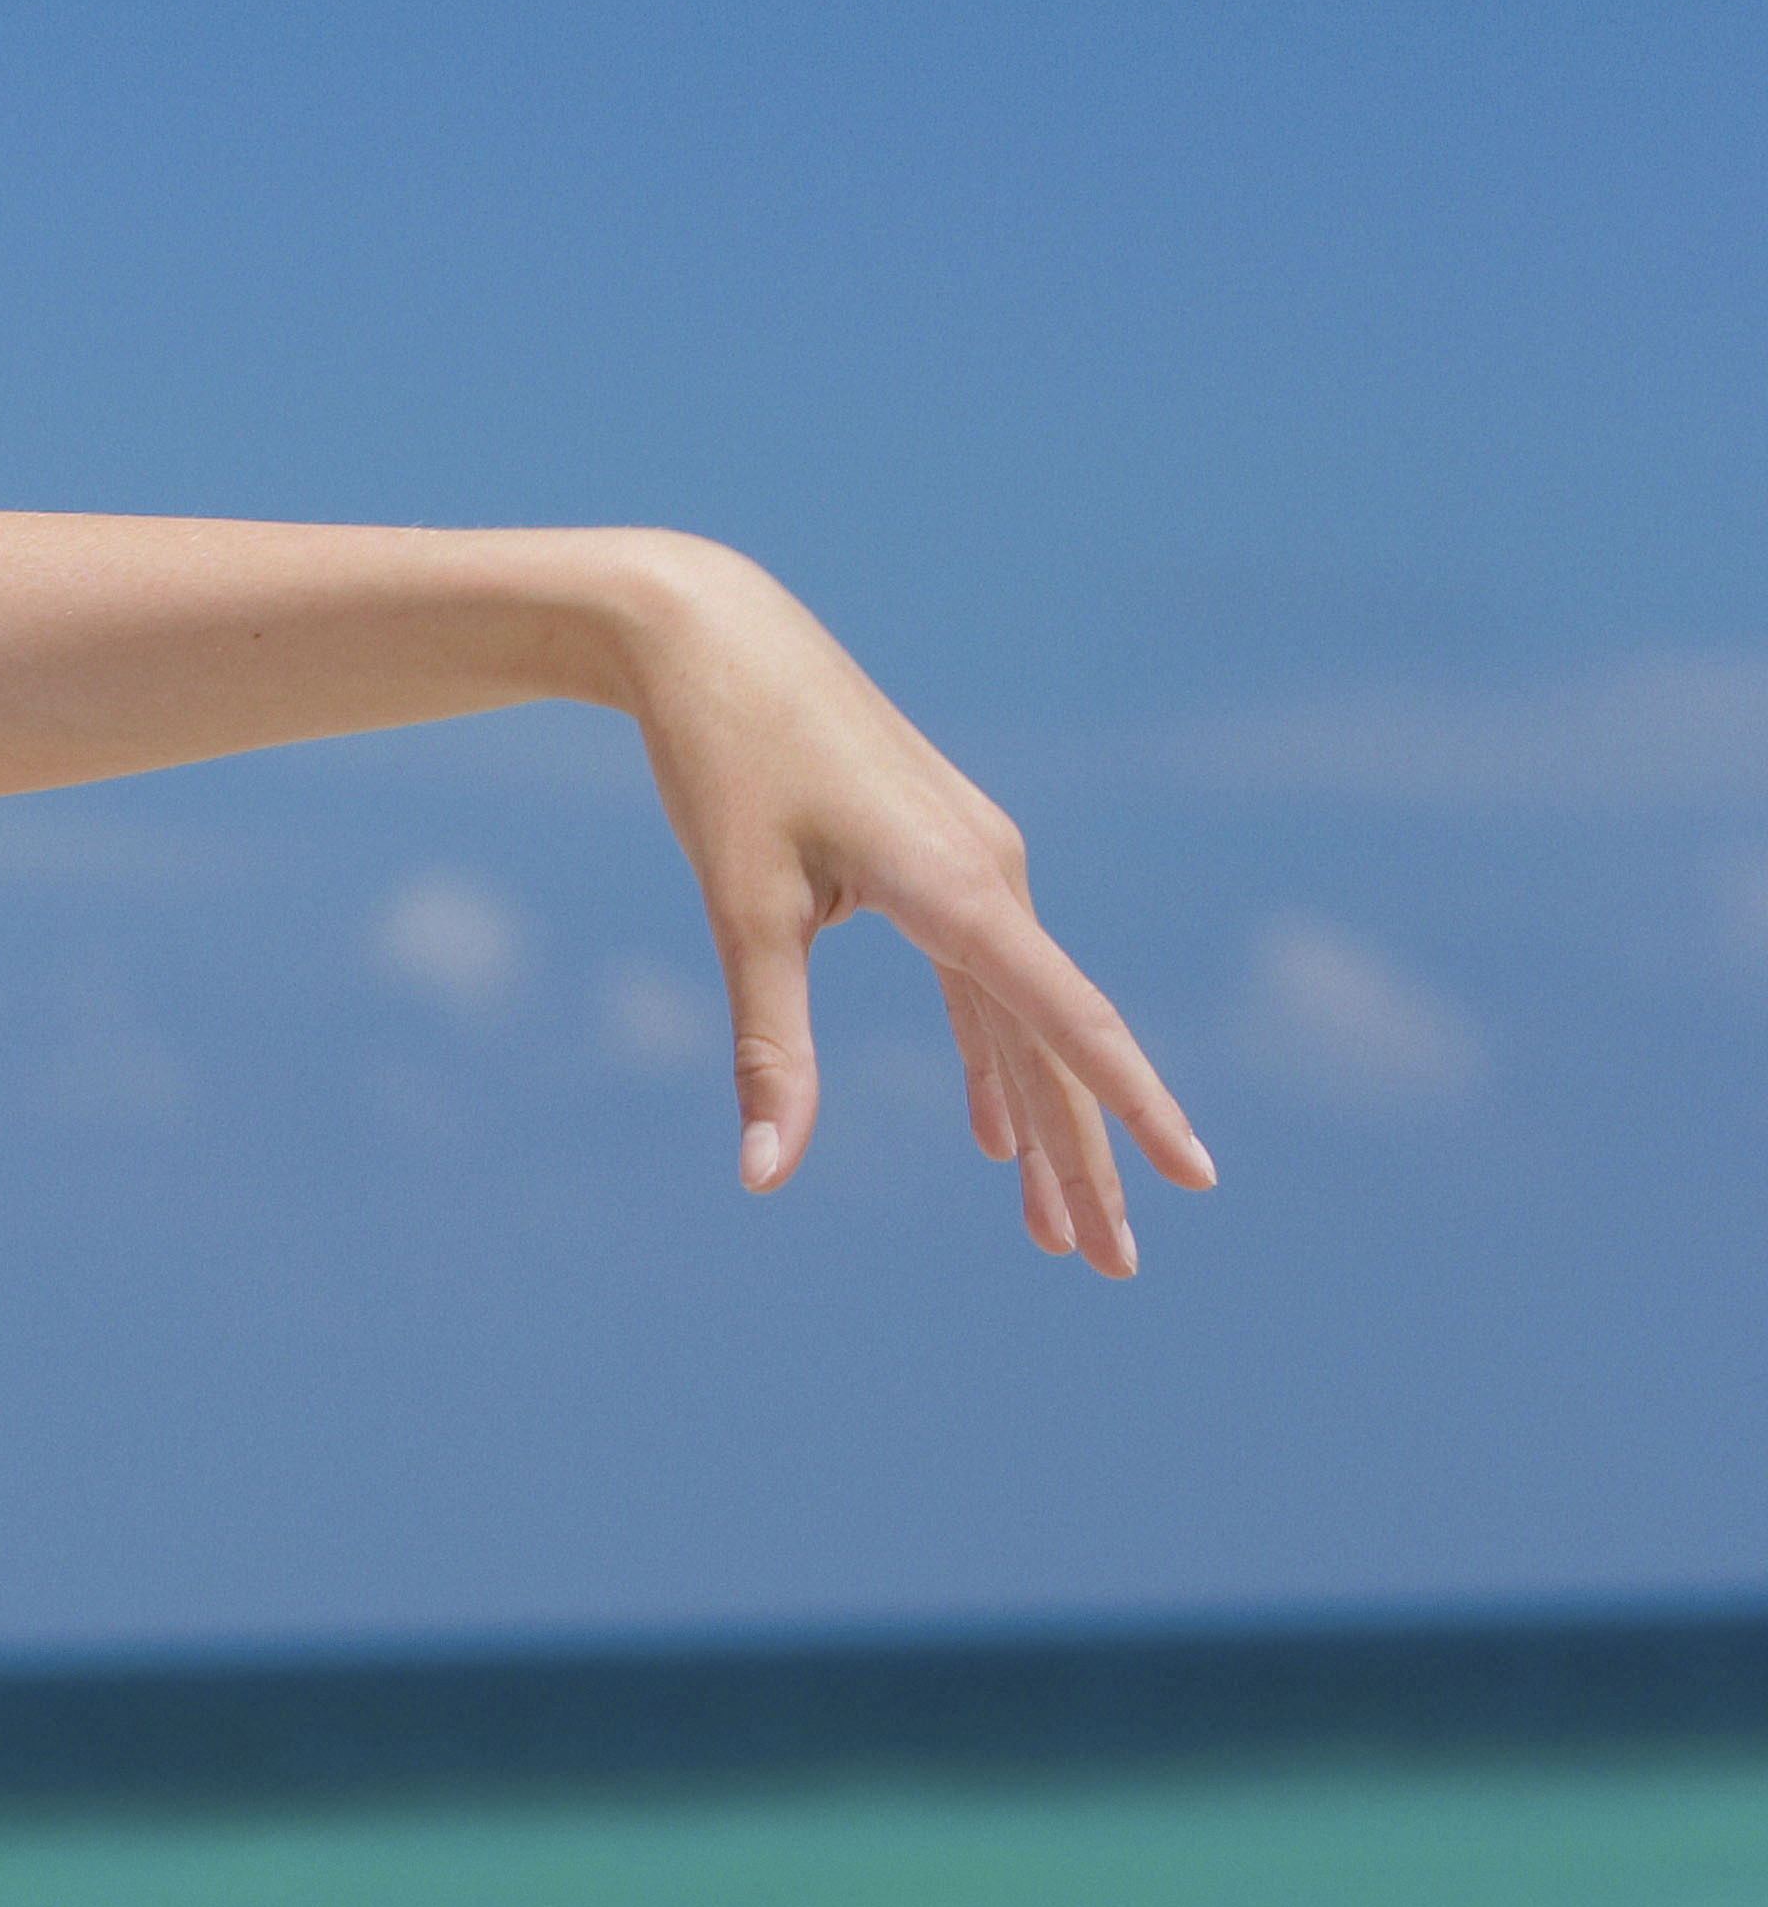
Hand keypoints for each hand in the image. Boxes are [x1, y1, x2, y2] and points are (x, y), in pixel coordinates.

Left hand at [617, 543, 1214, 1273]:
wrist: (711, 635)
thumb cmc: (723, 762)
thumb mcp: (742, 907)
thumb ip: (768, 1044)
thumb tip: (762, 1177)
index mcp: (958, 886)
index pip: (1067, 1021)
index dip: (1132, 1108)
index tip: (1194, 1181)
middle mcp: (991, 873)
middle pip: (1057, 1043)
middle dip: (1086, 1162)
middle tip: (1107, 1271)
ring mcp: (975, 862)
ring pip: (1027, 1019)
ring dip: (1043, 1125)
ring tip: (1058, 1235)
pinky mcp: (942, 857)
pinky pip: (991, 980)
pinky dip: (998, 1059)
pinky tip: (998, 1135)